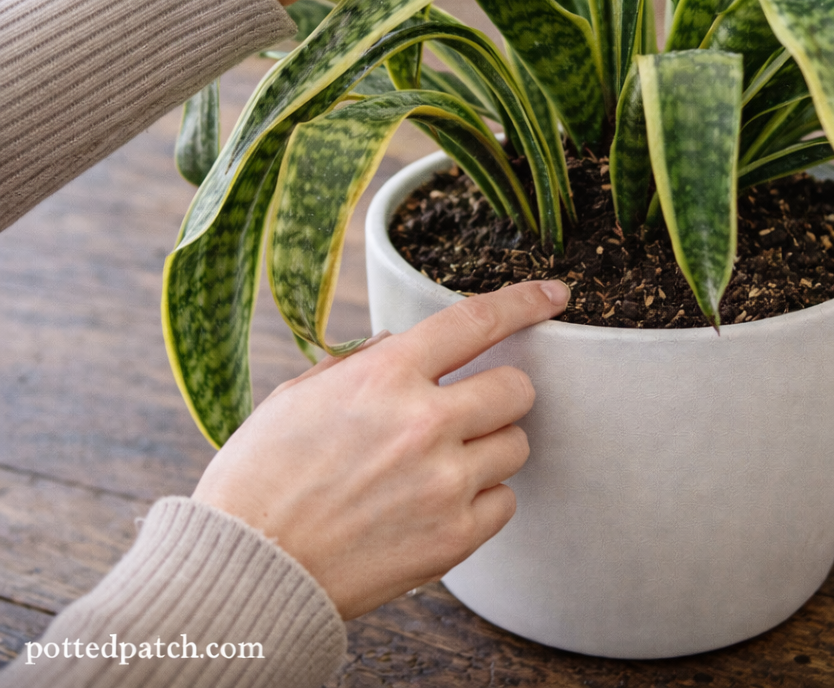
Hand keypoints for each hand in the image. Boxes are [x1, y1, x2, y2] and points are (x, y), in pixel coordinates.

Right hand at [192, 279, 569, 619]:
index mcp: (384, 376)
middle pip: (517, 387)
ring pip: (517, 445)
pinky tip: (440, 503)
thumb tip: (405, 342)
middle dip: (500, 392)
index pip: (476, 321)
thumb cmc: (263, 475)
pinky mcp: (452, 538)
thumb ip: (362, 362)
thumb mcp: (300, 395)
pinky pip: (505, 502)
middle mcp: (423, 423)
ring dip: (490, 446)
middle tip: (470, 409)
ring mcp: (443, 483)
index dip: (525, 301)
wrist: (246, 569)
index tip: (555, 295)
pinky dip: (482, 499)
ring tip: (442, 463)